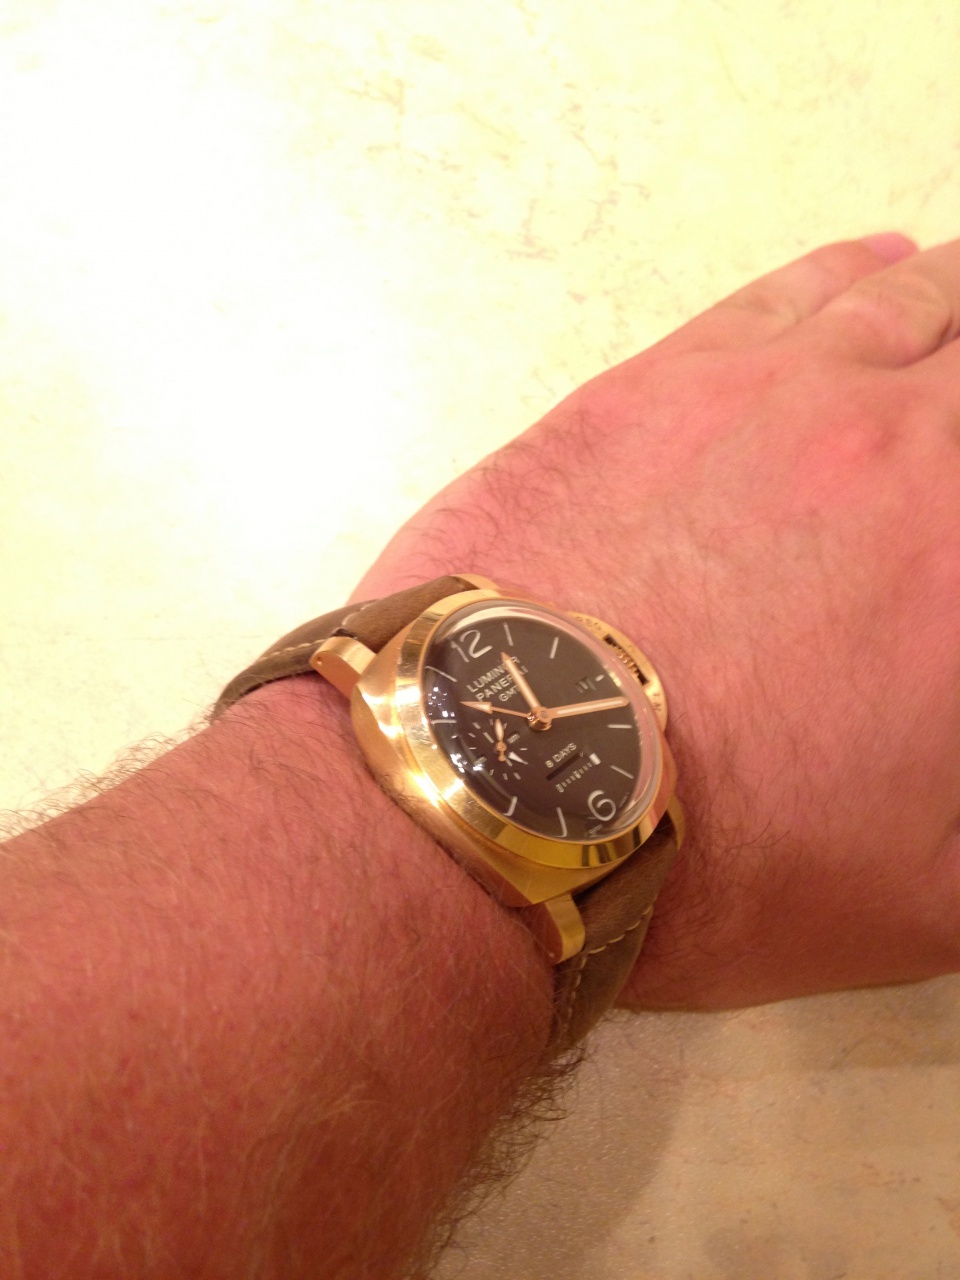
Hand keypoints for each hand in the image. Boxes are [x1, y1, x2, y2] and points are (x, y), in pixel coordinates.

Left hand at [358, 233, 959, 1010]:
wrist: (506, 786)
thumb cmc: (721, 862)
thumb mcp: (924, 895)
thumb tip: (944, 710)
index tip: (959, 540)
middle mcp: (897, 451)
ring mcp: (775, 398)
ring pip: (905, 307)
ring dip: (955, 300)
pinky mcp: (660, 384)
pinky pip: (790, 295)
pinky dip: (852, 274)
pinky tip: (877, 267)